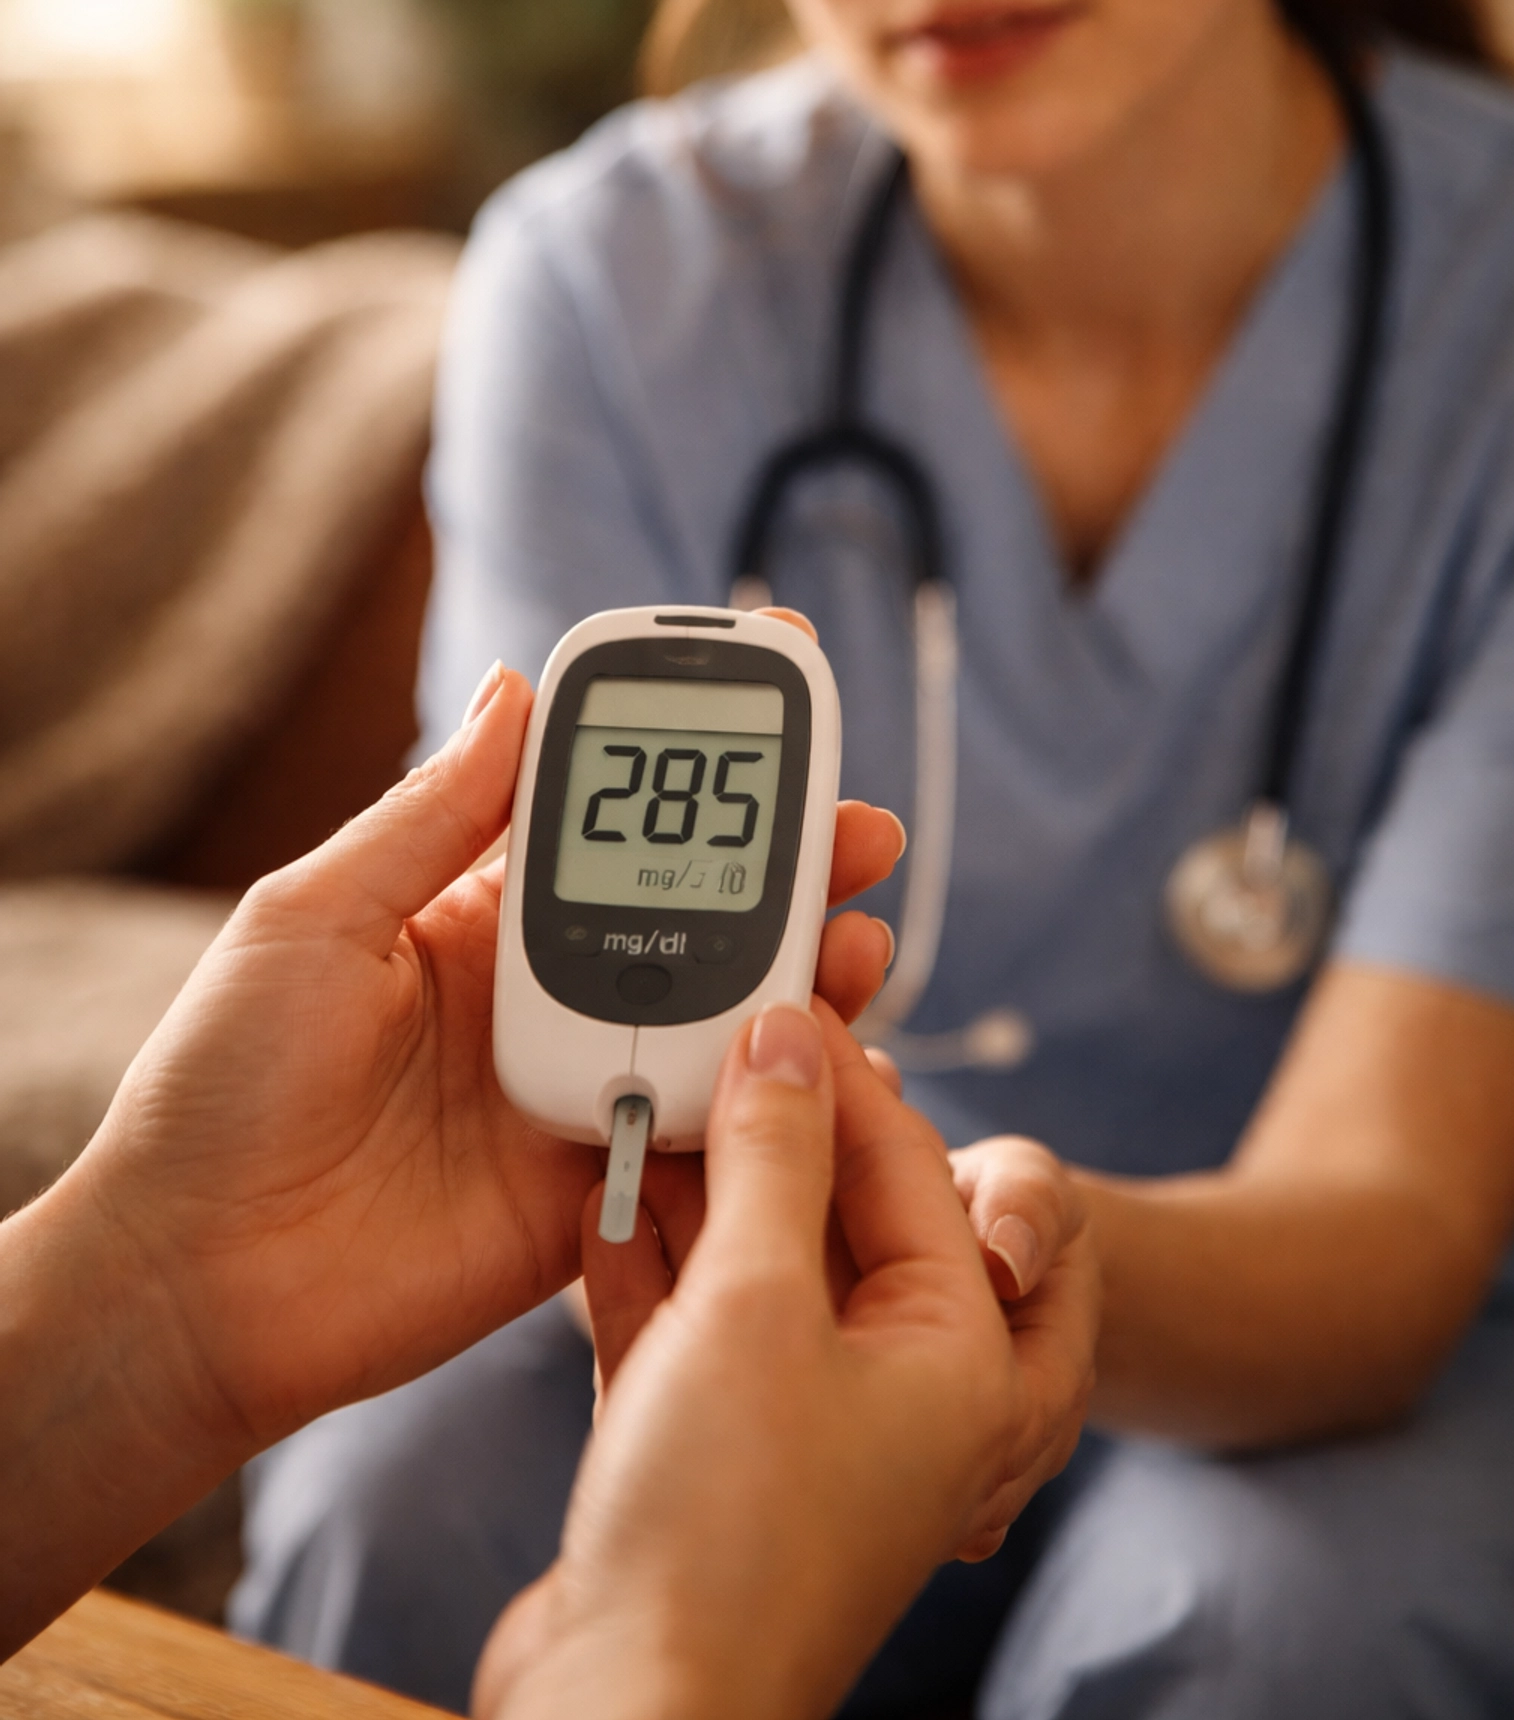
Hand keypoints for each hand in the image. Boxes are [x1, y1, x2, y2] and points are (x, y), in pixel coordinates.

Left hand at [0, 660, 900, 1651]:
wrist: (194, 1286)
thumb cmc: (221, 1088)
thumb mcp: (314, 918)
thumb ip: (430, 816)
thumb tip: (515, 688)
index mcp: (473, 912)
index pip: (601, 813)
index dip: (683, 757)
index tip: (764, 700)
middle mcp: (541, 989)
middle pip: (692, 907)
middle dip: (783, 860)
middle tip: (858, 827)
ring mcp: (576, 1083)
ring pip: (718, 1010)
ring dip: (798, 966)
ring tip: (859, 928)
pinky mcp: (593, 1180)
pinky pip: (703, 1127)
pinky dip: (769, 1089)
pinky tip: (820, 1053)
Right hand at [474, 1003, 1098, 1719]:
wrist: (622, 1718)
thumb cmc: (725, 1524)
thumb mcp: (757, 1304)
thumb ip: (775, 1156)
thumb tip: (789, 1035)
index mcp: (960, 1356)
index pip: (909, 1168)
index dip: (835, 1072)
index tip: (771, 993)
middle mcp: (897, 1396)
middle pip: (839, 1218)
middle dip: (767, 1134)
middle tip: (700, 1047)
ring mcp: (803, 1434)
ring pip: (760, 1274)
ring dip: (697, 1194)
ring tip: (641, 1106)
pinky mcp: (714, 1468)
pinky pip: (697, 1338)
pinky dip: (652, 1272)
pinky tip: (601, 1201)